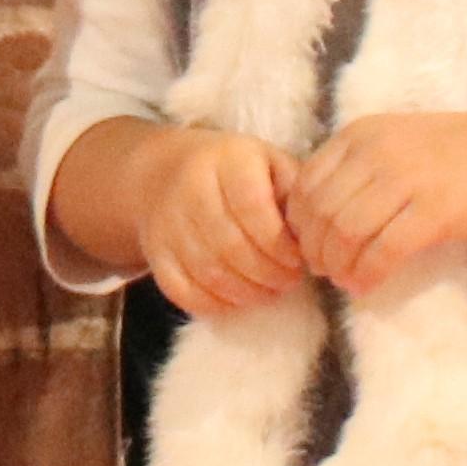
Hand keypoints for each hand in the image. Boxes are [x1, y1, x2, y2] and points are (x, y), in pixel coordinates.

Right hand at [61, 121, 307, 318]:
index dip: (278, 243)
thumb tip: (312, 239)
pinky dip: (215, 304)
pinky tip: (238, 299)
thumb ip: (294, 193)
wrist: (164, 171)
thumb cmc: (234, 171)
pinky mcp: (154, 253)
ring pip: (209, 272)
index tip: (298, 260)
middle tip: (289, 281)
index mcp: (226, 161)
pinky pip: (183, 290)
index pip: (252, 208)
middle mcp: (190, 189)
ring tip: (269, 291)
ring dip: (247, 292)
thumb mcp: (269, 163)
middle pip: (231, 245)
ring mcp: (167, 224)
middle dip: (268, 273)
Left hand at [284, 112, 466, 299]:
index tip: (305, 244)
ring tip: (343, 279)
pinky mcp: (434, 211)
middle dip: (314, 249)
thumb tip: (308, 218)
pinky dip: (367, 274)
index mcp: (358, 134)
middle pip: (322, 211)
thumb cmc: (443, 155)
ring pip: (347, 232)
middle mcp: (376, 153)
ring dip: (337, 265)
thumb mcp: (388, 142)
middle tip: (321, 270)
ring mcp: (406, 180)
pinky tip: (365, 286)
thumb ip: (349, 168)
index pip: (305, 183)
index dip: (297, 222)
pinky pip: (384, 251)